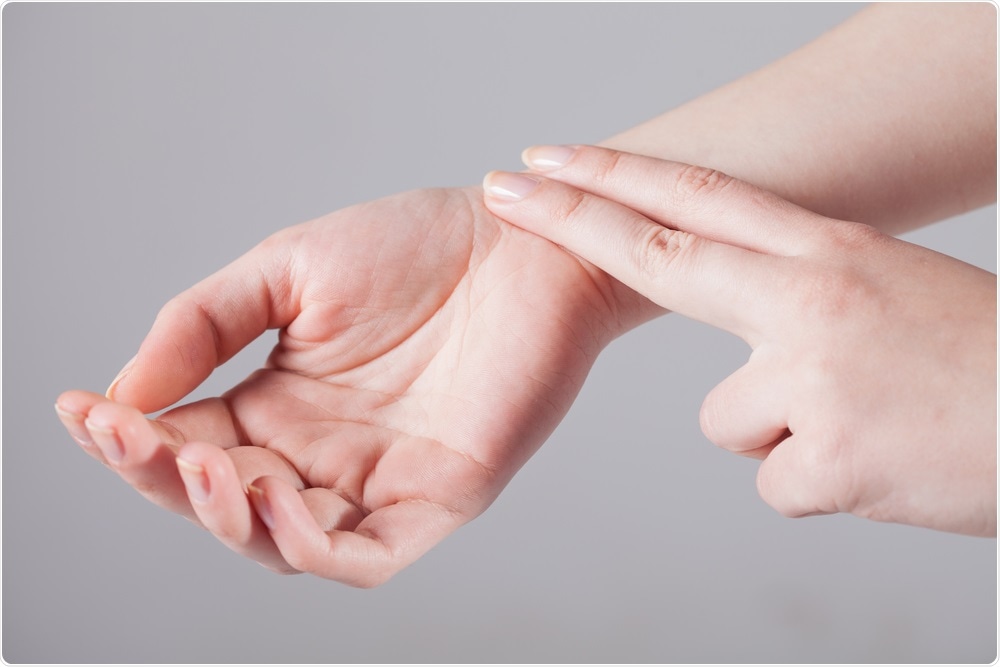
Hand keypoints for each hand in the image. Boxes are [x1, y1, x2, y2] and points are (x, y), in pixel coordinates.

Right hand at [55, 186, 649, 584]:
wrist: (523, 239)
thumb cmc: (416, 245)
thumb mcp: (287, 270)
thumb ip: (204, 325)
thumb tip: (122, 392)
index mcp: (279, 402)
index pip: (185, 443)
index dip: (129, 439)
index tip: (83, 408)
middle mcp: (321, 452)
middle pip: (222, 502)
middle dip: (166, 480)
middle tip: (134, 436)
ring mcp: (378, 480)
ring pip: (281, 543)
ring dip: (229, 517)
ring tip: (207, 461)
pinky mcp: (438, 497)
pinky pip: (364, 555)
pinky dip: (310, 547)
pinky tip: (273, 502)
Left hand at [484, 145, 996, 535]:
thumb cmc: (979, 361)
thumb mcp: (887, 293)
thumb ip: (795, 299)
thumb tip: (735, 354)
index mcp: (835, 252)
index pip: (701, 200)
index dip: (618, 177)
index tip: (551, 158)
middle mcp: (812, 302)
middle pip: (662, 255)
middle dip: (573, 220)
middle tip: (505, 191)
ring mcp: (814, 381)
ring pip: (725, 418)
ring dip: (779, 432)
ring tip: (864, 425)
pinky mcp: (824, 462)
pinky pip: (772, 479)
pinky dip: (815, 481)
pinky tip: (879, 466)